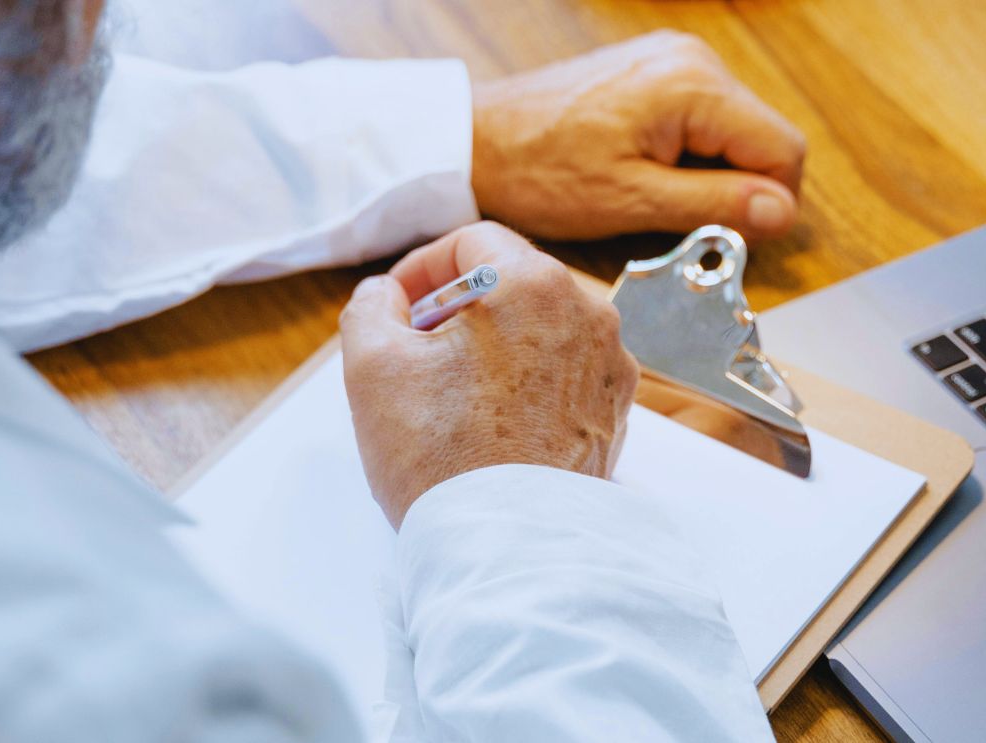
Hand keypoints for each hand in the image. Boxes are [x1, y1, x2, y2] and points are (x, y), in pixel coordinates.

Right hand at [340, 222, 639, 528]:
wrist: (507, 549)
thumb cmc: (443, 457)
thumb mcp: (373, 366)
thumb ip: (371, 306)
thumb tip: (387, 295)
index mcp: (537, 286)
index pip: (472, 241)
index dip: (422, 267)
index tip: (397, 307)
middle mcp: (590, 316)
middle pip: (512, 282)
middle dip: (458, 308)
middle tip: (416, 351)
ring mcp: (610, 367)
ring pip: (540, 330)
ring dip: (492, 345)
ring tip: (450, 393)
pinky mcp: (614, 413)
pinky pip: (563, 375)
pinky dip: (526, 383)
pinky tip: (490, 423)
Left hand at [471, 30, 805, 240]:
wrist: (476, 140)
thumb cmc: (538, 170)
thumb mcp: (631, 201)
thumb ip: (714, 204)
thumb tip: (780, 213)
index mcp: (693, 85)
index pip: (783, 149)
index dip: (768, 203)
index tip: (732, 235)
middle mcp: (691, 59)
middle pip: (760, 136)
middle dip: (735, 187)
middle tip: (680, 220)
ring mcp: (671, 60)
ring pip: (732, 131)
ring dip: (708, 173)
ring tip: (651, 194)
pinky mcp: (652, 71)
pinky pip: (700, 119)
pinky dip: (686, 154)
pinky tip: (643, 172)